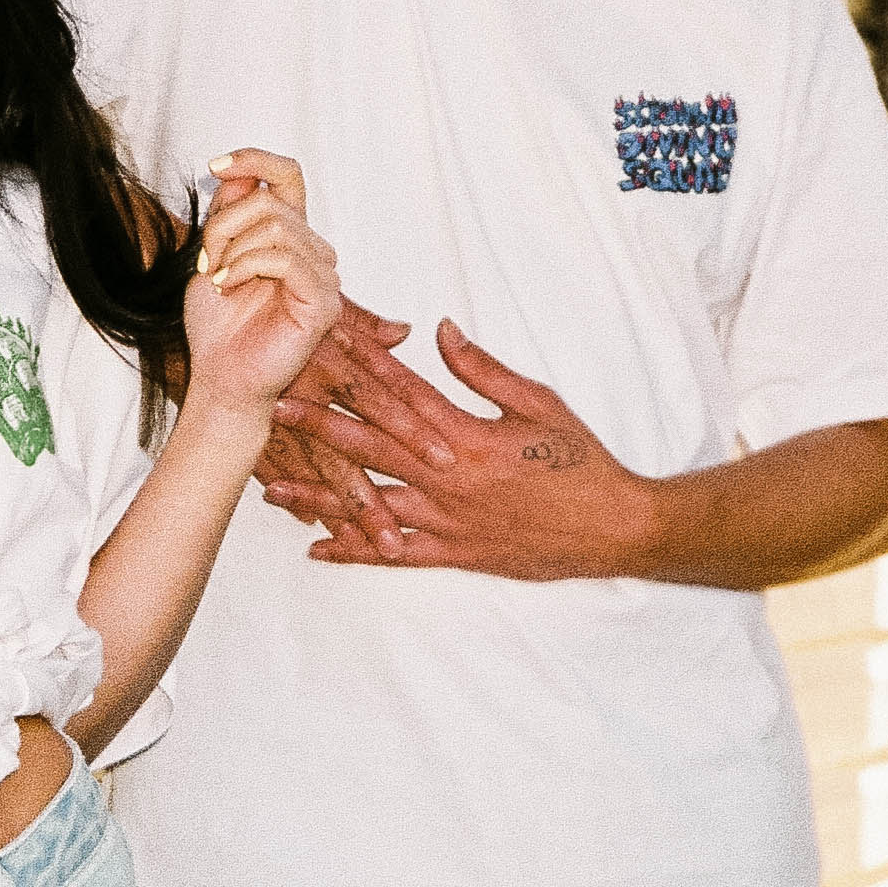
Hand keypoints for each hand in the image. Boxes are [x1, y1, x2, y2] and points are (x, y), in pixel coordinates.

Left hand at [182, 152, 343, 427]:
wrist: (220, 378)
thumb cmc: (218, 326)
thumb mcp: (213, 256)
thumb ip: (227, 214)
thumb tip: (236, 172)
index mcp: (289, 236)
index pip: (287, 176)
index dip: (255, 159)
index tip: (215, 165)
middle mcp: (312, 251)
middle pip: (270, 200)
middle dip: (223, 225)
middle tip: (206, 260)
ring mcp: (322, 276)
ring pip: (277, 225)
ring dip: (232, 248)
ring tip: (217, 277)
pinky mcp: (323, 302)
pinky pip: (285, 259)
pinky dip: (246, 266)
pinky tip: (228, 285)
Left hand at [265, 317, 656, 579]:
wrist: (615, 528)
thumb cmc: (582, 462)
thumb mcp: (539, 403)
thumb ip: (484, 371)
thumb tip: (441, 330)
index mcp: (468, 438)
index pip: (403, 395)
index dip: (360, 370)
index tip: (322, 350)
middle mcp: (449, 481)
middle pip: (372, 447)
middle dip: (319, 424)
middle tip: (274, 407)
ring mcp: (448, 522)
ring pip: (371, 505)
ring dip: (320, 493)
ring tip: (273, 485)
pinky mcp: (455, 554)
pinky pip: (395, 556)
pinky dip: (355, 552)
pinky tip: (318, 549)